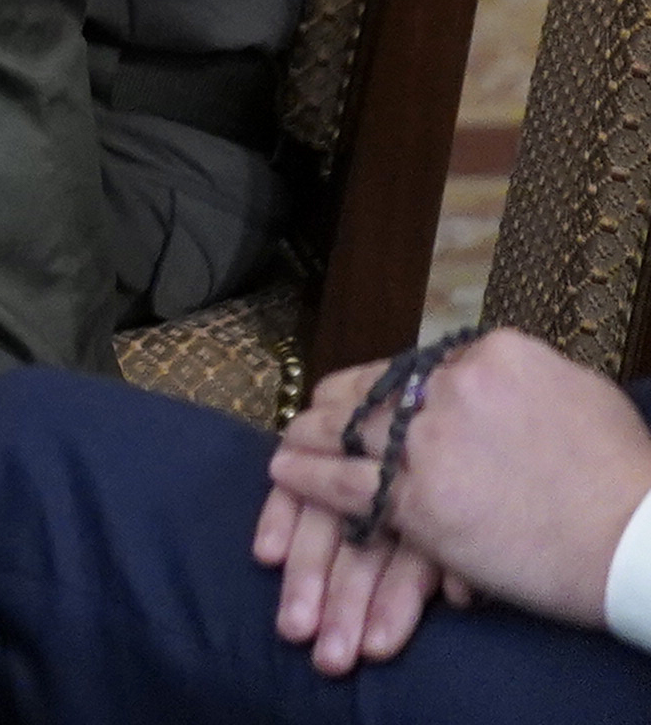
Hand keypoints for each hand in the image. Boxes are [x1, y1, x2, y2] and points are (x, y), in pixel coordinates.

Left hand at [259, 332, 650, 667]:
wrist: (639, 545)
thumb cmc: (626, 479)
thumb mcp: (580, 395)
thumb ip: (523, 379)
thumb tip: (495, 375)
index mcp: (492, 354)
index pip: (414, 363)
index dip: (386, 384)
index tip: (372, 397)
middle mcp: (452, 388)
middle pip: (372, 388)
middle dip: (339, 404)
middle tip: (315, 415)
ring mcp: (431, 444)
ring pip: (345, 429)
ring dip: (310, 434)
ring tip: (292, 439)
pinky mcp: (421, 502)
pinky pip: (342, 483)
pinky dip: (306, 475)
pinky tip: (284, 471)